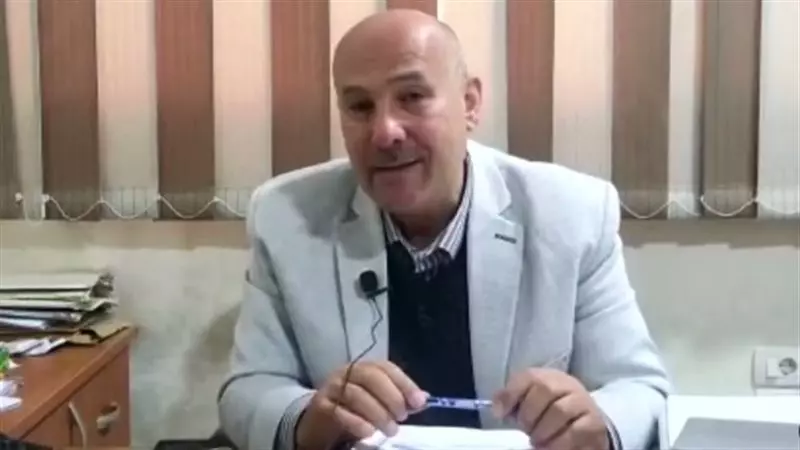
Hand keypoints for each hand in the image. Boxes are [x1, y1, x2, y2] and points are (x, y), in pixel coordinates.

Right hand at [296, 360, 427, 449]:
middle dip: (392, 397)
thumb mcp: (378, 402)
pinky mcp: (321, 406)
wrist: (319, 423)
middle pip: (371, 377)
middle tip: (402, 417)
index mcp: (363, 367)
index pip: (386, 367)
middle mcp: (346, 372)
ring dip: (378, 413)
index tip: (418, 402)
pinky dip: (357, 422)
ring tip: (391, 429)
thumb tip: (424, 398)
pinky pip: (339, 411)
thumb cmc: (353, 410)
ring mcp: (332, 387)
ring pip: (356, 394)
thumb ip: (400, 399)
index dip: (404, 383)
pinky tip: (369, 433)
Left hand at [492, 368, 609, 449]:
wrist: (586, 427)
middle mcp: (567, 385)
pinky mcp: (594, 424)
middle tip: (525, 430)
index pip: (528, 376)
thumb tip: (497, 409)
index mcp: (548, 377)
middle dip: (528, 414)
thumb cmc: (550, 415)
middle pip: (545, 389)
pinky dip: (557, 443)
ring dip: (542, 430)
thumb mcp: (529, 404)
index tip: (500, 414)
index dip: (511, 394)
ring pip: (560, 410)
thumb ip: (511, 401)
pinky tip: (549, 448)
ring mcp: (583, 402)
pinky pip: (574, 431)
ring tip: (536, 441)